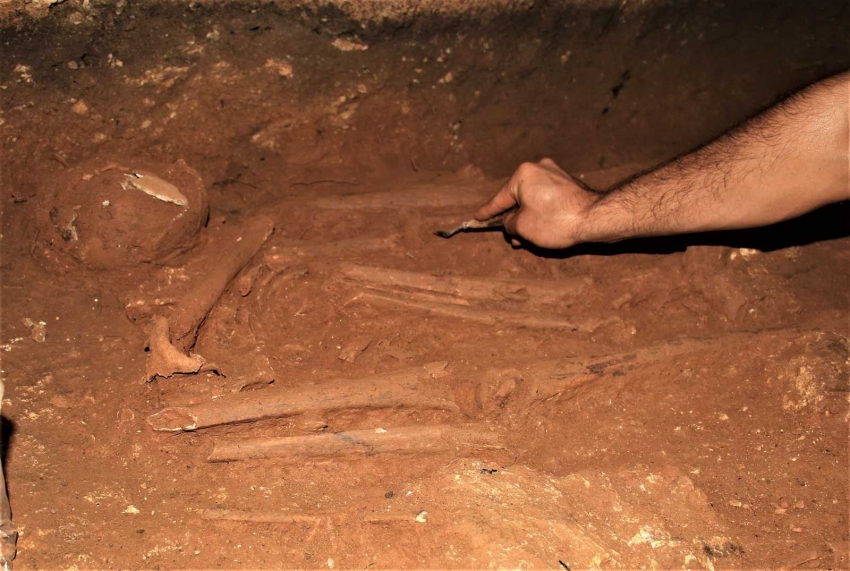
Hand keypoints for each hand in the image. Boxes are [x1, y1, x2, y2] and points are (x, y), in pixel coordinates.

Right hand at [475, 158, 600, 248]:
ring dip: (527, 219)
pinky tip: (541, 230)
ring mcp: (555, 175)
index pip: (499, 198)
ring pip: (532, 200)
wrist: (595, 218)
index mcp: (523, 174)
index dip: (487, 212)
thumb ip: (509, 223)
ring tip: (526, 240)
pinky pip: (546, 199)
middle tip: (511, 238)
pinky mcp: (568, 184)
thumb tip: (510, 222)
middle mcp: (539, 169)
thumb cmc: (556, 221)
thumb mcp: (523, 227)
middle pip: (517, 198)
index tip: (477, 217)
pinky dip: (540, 213)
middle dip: (513, 220)